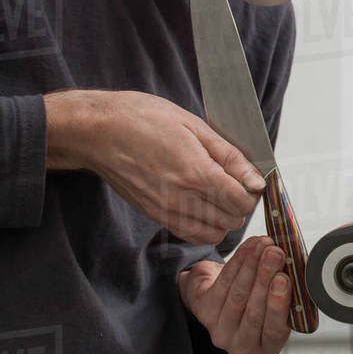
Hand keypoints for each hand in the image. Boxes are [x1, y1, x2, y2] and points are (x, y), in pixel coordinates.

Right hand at [46, 89, 264, 244]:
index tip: (249, 179)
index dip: (252, 193)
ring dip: (223, 220)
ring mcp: (165, 210)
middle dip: (241, 206)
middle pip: (231, 221)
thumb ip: (229, 155)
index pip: (241, 202)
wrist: (96, 131)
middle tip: (236, 185)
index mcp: (196, 173)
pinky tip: (202, 206)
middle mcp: (182, 198)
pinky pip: (189, 234)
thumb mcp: (193, 125)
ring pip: (212, 235)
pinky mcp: (153, 215)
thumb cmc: (142, 119)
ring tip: (219, 196)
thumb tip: (256, 179)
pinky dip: (203, 227)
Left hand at [179, 236, 291, 353]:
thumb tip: (295, 264)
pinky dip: (238, 261)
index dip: (278, 304)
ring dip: (252, 266)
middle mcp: (242, 346)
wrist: (224, 298)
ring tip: (265, 246)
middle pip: (253, 312)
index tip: (284, 279)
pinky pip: (223, 283)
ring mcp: (220, 331)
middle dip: (265, 279)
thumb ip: (287, 292)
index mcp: (267, 347)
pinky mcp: (204, 312)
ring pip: (237, 295)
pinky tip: (250, 247)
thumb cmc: (260, 300)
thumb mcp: (278, 303)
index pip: (274, 330)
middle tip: (276, 254)